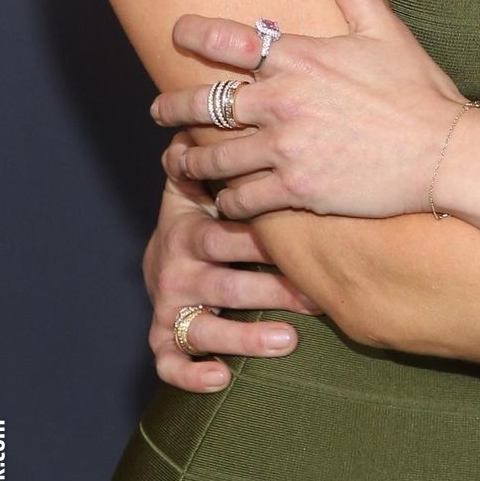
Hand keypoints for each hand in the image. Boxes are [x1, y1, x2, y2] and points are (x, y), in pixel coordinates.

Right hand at [145, 138, 318, 390]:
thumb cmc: (206, 204)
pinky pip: (171, 363)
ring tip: (288, 339)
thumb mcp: (206, 175)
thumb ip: (222, 148)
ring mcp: (170, 304)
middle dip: (271, 286)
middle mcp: (178, 265)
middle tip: (316, 292)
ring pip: (204, 326)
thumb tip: (241, 102)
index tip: (296, 237)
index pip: (223, 230)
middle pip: (225, 278)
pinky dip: (192, 374)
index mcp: (190, 224)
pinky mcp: (163, 338)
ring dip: (245, 334)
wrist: (167, 248)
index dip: (258, 237)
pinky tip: (223, 378)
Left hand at [149, 0, 465, 218]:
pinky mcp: (296, 189)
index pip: (226, 39)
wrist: (444, 151)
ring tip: (179, 160)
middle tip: (160, 111)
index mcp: (298, 57)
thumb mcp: (384, 25)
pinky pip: (241, 198)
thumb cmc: (417, 87)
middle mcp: (282, 101)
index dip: (192, 33)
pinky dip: (226, 201)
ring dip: (189, 160)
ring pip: (213, 157)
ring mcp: (285, 148)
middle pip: (201, 104)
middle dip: (171, 108)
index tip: (177, 32)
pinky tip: (223, 199)